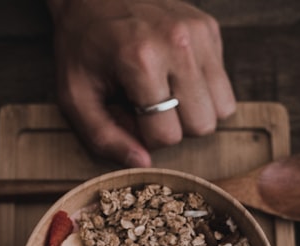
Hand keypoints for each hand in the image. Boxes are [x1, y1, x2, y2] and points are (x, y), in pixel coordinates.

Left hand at [47, 0, 236, 166]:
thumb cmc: (81, 47)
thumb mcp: (75, 96)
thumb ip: (103, 137)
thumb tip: (142, 163)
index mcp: (141, 61)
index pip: (167, 136)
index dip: (146, 136)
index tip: (129, 114)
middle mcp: (178, 44)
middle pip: (203, 125)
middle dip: (176, 126)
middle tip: (150, 105)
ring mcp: (199, 34)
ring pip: (223, 108)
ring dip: (195, 110)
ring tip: (166, 92)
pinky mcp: (210, 29)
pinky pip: (223, 83)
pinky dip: (201, 87)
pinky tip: (174, 72)